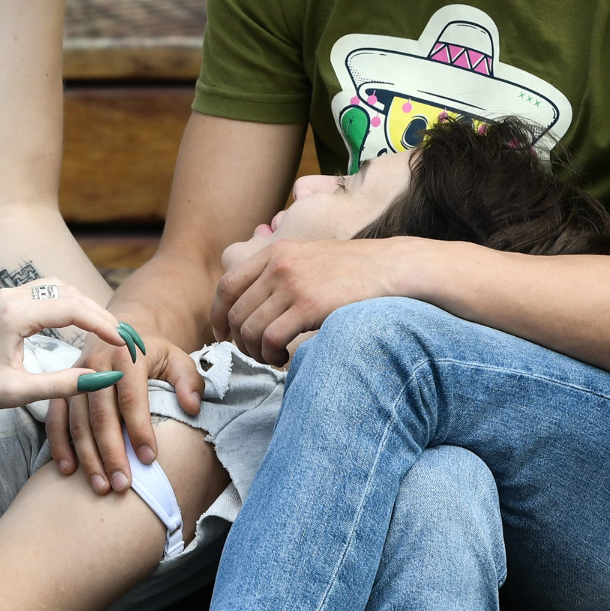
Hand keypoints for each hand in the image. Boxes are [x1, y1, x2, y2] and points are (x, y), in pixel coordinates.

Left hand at [0, 279, 136, 418]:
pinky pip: (38, 292)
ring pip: (53, 287)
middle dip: (96, 312)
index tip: (123, 341)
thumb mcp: (21, 392)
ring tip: (103, 326)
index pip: (71, 308)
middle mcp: (6, 297)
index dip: (102, 323)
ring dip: (80, 303)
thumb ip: (64, 384)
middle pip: (66, 292)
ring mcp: (1, 295)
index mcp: (12, 315)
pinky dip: (62, 301)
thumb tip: (104, 377)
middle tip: (120, 334)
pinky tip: (76, 319)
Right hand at [43, 303, 185, 496]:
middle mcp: (96, 365)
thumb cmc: (152, 353)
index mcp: (127, 355)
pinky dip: (59, 445)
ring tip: (101, 486)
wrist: (117, 331)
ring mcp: (74, 378)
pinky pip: (55, 419)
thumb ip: (188, 380)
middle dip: (111, 453)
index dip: (140, 430)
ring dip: (87, 457)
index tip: (149, 459)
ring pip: (77, 422)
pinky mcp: (61, 389)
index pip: (132, 398)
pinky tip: (68, 470)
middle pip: (101, 415)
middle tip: (122, 484)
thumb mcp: (177, 357)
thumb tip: (192, 407)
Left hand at [216, 235, 420, 364]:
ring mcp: (292, 285)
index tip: (221, 334)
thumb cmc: (352, 269)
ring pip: (249, 330)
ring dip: (255, 352)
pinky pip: (270, 339)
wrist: (391, 267)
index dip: (218, 314)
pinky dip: (270, 355)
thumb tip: (254, 302)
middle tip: (255, 354)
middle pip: (236, 313)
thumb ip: (279, 271)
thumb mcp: (308, 257)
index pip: (227, 285)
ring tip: (272, 357)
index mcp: (274, 253)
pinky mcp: (308, 306)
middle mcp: (277, 266)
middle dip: (239, 341)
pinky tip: (283, 358)